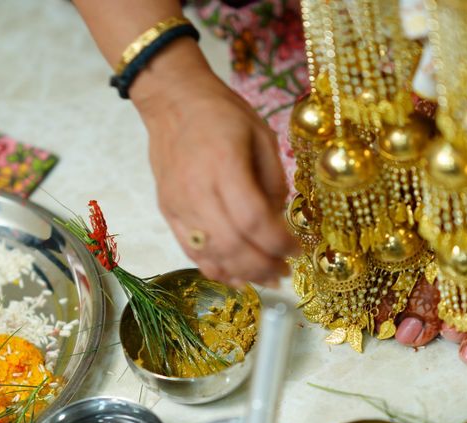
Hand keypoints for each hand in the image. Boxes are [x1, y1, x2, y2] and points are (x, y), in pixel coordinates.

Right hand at [132, 43, 298, 285]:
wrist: (172, 101)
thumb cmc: (221, 113)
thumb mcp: (262, 135)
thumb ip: (274, 180)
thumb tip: (278, 222)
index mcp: (224, 164)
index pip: (253, 219)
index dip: (279, 242)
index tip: (297, 249)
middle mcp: (197, 190)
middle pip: (232, 244)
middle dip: (263, 265)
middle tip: (284, 271)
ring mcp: (179, 205)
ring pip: (211, 255)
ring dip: (242, 274)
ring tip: (266, 277)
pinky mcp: (169, 213)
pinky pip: (191, 251)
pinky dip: (216, 269)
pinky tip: (237, 275)